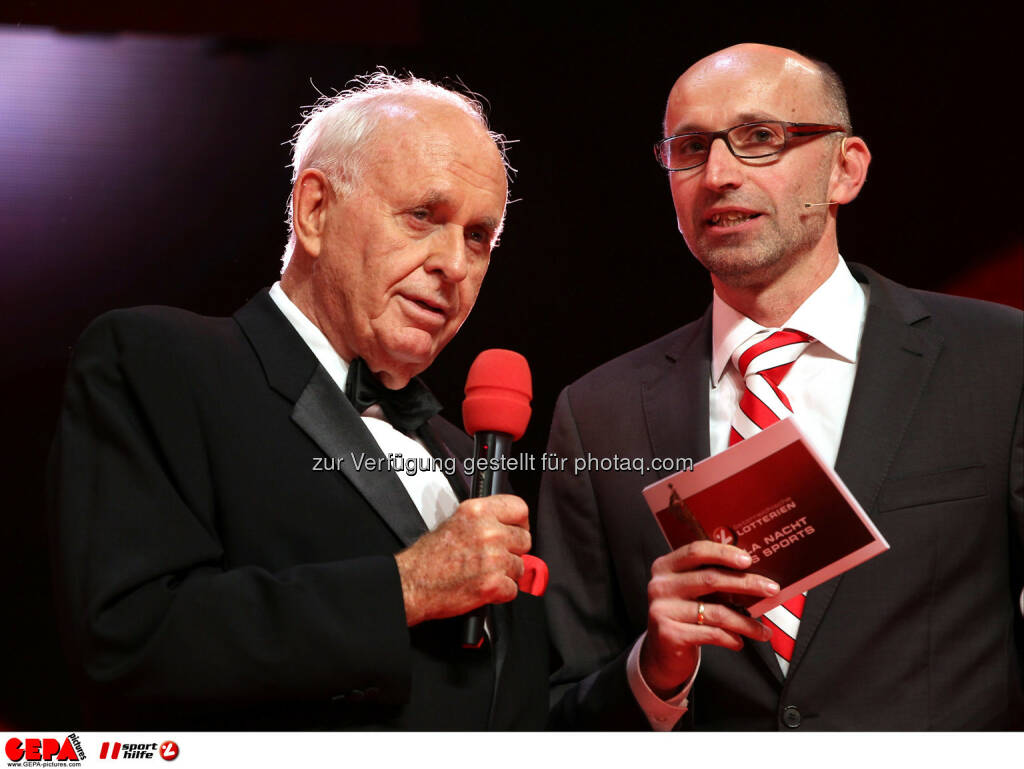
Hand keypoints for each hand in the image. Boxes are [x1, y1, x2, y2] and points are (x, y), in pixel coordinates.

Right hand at [395, 494, 530, 625]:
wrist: (412, 584)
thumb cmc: (428, 558)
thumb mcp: (454, 522)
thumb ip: (483, 520)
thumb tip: (505, 525)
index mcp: (477, 512)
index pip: (519, 508)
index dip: (521, 522)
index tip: (517, 530)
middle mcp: (488, 532)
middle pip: (525, 540)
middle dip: (513, 551)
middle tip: (496, 557)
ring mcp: (493, 558)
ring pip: (521, 567)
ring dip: (507, 573)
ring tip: (484, 573)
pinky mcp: (493, 584)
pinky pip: (513, 589)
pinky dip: (500, 593)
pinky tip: (483, 587)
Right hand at [640, 540, 777, 696]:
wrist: (662, 654)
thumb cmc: (684, 616)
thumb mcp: (691, 592)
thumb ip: (711, 579)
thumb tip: (754, 575)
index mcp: (666, 567)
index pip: (696, 551)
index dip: (724, 553)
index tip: (749, 560)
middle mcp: (660, 585)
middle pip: (711, 578)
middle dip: (747, 583)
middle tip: (772, 589)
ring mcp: (662, 609)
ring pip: (716, 611)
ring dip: (746, 622)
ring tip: (763, 631)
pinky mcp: (669, 634)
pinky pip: (711, 634)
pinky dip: (732, 638)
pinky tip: (740, 642)